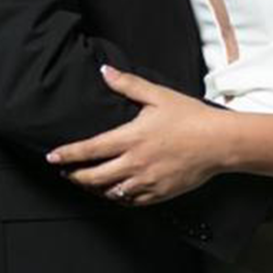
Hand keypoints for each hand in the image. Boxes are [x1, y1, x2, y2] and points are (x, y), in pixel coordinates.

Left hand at [46, 64, 230, 204]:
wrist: (220, 143)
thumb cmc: (191, 116)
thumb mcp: (159, 95)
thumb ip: (128, 85)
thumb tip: (104, 72)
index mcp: (131, 138)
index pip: (90, 150)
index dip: (68, 154)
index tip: (52, 157)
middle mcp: (135, 163)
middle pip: (94, 177)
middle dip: (75, 176)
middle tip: (65, 172)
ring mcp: (147, 181)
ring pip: (110, 192)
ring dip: (94, 188)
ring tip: (86, 182)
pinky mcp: (159, 193)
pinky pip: (131, 201)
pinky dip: (117, 197)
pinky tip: (114, 191)